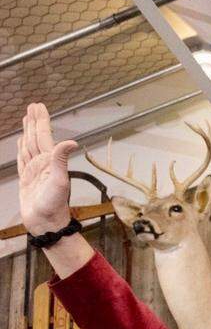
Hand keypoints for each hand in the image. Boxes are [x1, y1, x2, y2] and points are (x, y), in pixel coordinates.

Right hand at [17, 103, 77, 234]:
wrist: (46, 223)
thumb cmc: (54, 205)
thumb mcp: (60, 180)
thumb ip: (61, 160)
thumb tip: (71, 142)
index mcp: (50, 161)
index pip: (44, 136)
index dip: (41, 121)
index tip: (39, 106)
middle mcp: (43, 163)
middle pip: (36, 137)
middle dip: (34, 121)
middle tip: (33, 106)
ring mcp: (34, 170)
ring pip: (29, 145)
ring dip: (27, 132)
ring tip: (27, 118)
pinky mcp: (26, 179)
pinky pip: (22, 159)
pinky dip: (21, 149)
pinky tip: (21, 142)